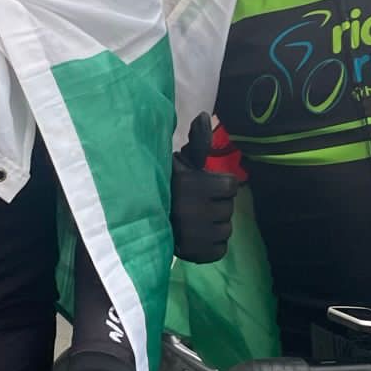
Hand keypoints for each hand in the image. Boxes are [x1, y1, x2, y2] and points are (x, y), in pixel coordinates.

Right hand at [170, 113, 237, 263]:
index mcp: (195, 185)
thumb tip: (205, 116)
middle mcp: (196, 211)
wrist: (139, 214)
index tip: (205, 186)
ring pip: (225, 231)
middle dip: (217, 205)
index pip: (231, 186)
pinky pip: (219, 251)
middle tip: (198, 204)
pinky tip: (197, 237)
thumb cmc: (166, 185)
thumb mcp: (180, 161)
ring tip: (197, 220)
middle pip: (229, 209)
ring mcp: (194, 235)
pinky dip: (211, 246)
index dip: (221, 185)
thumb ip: (198, 142)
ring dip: (215, 226)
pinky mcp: (192, 254)